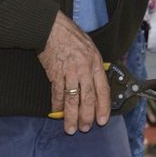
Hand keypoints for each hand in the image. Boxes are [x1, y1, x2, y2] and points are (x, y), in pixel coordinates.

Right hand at [37, 12, 109, 133]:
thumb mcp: (90, 48)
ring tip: (70, 128)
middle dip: (87, 116)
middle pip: (88, 98)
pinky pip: (57, 93)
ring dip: (71, 116)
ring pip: (73, 99)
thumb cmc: (71, 36)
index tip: (102, 120)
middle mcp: (84, 69)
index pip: (103, 90)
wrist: (52, 28)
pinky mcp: (55, 73)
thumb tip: (96, 83)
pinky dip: (57, 105)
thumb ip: (94, 66)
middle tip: (85, 128)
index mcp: (95, 63)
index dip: (103, 107)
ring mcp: (70, 72)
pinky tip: (57, 113)